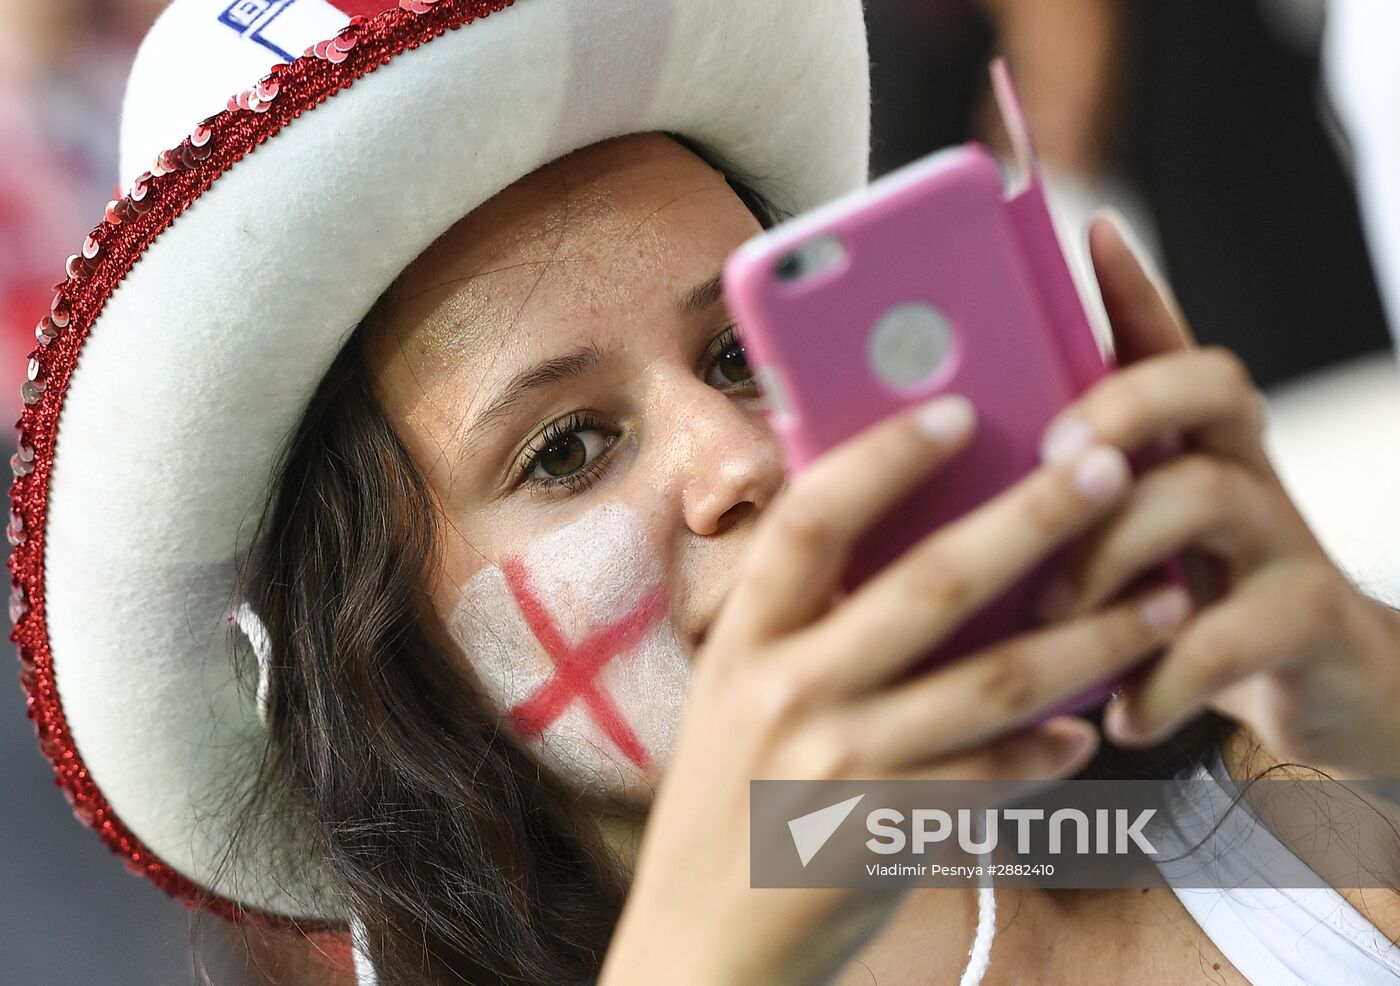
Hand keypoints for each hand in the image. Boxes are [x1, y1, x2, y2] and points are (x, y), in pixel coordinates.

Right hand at [601, 385, 1195, 985]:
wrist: (701, 946)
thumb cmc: (726, 805)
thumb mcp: (735, 697)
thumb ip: (799, 625)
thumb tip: (902, 538)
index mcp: (744, 642)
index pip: (811, 521)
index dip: (883, 457)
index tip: (956, 408)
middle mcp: (786, 692)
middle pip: (930, 583)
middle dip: (1032, 518)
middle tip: (1108, 467)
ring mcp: (840, 767)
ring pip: (994, 683)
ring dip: (1091, 638)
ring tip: (1162, 600)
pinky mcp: (889, 836)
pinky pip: (996, 779)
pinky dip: (1050, 751)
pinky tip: (1087, 731)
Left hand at [1033, 212, 1399, 778]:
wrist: (1321, 704)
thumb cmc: (1184, 612)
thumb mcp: (1120, 552)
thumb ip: (1054, 517)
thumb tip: (928, 500)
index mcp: (1184, 448)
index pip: (1164, 343)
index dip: (1133, 287)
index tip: (1092, 232)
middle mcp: (1241, 471)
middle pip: (1206, 384)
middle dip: (1122, 406)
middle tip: (1053, 460)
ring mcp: (1283, 542)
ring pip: (1205, 496)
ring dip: (1110, 556)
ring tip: (1051, 613)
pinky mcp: (1308, 622)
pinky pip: (1230, 633)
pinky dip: (1161, 679)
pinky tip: (1121, 710)